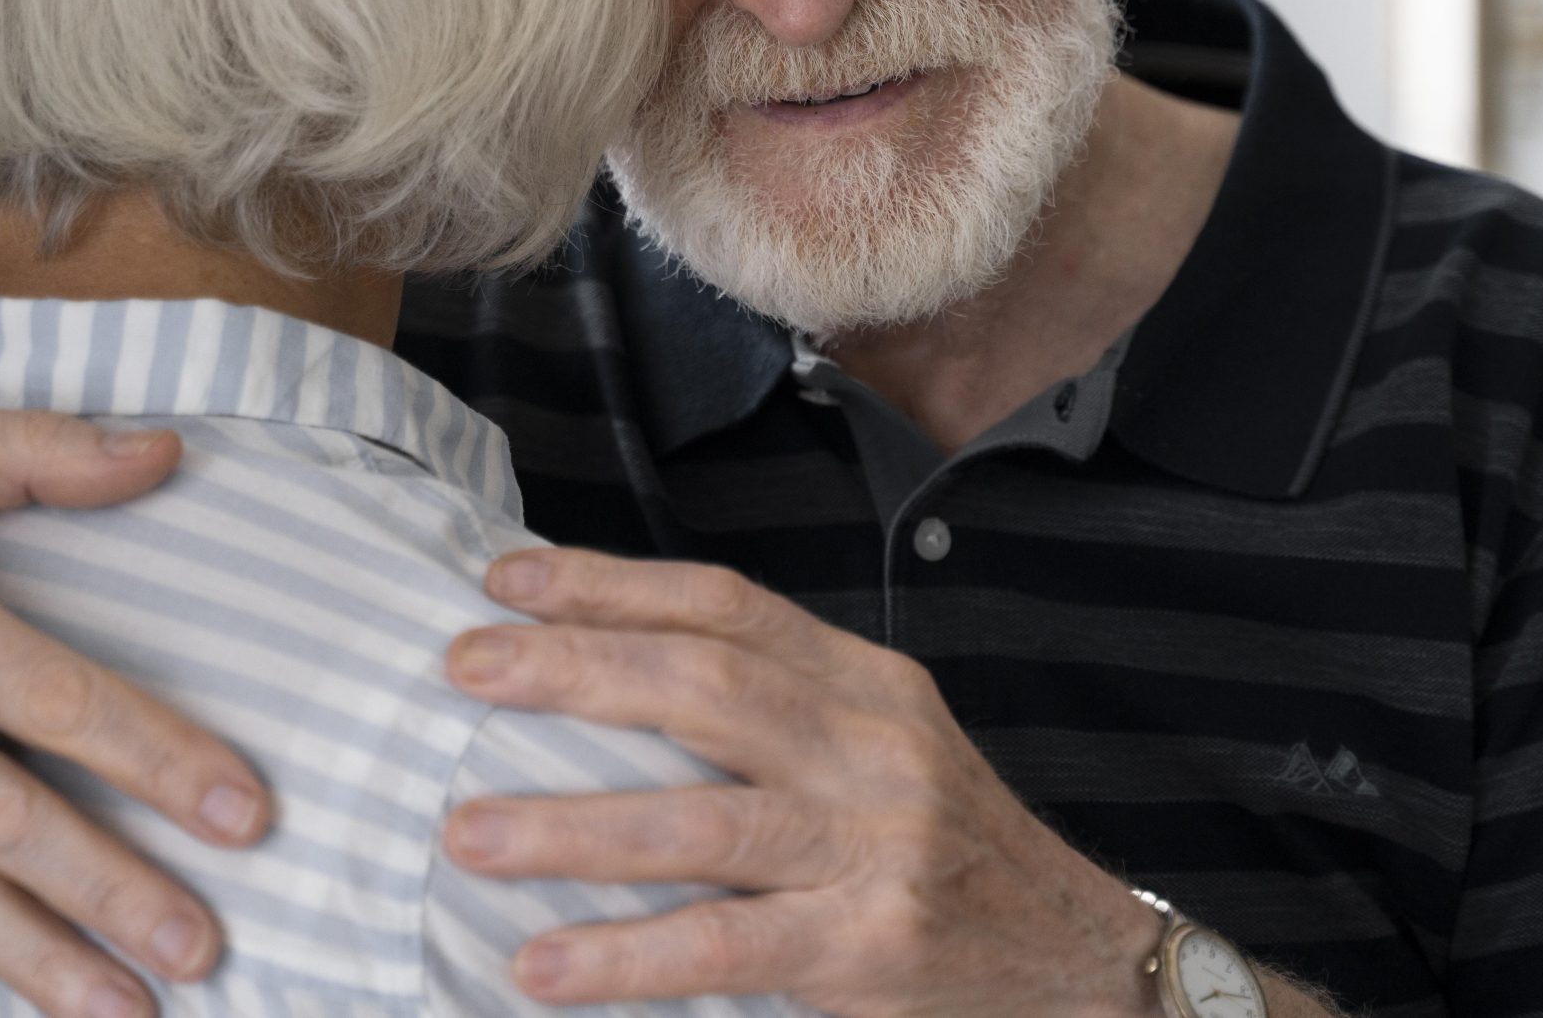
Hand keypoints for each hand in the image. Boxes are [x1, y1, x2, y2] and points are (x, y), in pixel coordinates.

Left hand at [439, 547, 1168, 1016]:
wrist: (1078, 961)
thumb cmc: (946, 852)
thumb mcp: (882, 750)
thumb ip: (778, 713)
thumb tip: (612, 680)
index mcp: (867, 685)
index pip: (730, 608)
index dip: (615, 584)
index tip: (508, 578)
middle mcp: (873, 748)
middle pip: (707, 687)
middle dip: (575, 670)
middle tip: (464, 668)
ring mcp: (875, 847)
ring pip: (704, 818)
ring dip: (574, 825)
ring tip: (467, 833)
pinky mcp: (869, 947)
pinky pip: (725, 946)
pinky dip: (625, 956)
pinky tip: (542, 964)